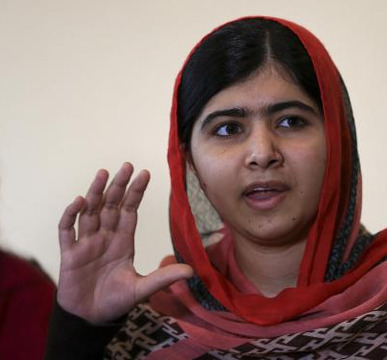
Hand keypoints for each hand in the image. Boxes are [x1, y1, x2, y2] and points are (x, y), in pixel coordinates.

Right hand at [57, 162, 192, 324]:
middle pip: (111, 205)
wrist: (91, 319)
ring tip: (102, 173)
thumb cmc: (116, 301)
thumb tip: (192, 271)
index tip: (145, 173)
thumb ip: (164, 278)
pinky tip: (79, 202)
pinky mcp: (70, 255)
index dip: (136, 192)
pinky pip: (67, 231)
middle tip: (127, 166)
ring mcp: (87, 244)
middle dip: (118, 186)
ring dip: (95, 193)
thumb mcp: (143, 288)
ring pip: (90, 212)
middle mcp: (105, 237)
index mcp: (123, 241)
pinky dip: (71, 216)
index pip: (130, 210)